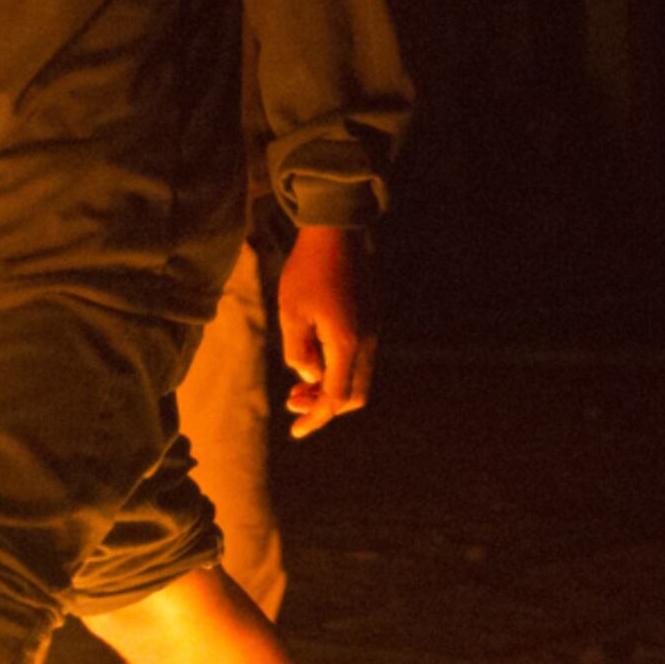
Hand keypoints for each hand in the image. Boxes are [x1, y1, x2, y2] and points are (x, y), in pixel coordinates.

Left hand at [276, 224, 377, 435]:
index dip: (316, 418)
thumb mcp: (291, 313)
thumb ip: (298, 353)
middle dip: (324, 407)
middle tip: (291, 404)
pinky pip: (359, 360)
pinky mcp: (370, 320)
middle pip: (354, 395)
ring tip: (298, 387)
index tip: (295, 431)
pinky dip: (339, 372)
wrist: (337, 232)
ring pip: (358, 378)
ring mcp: (372, 330)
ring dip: (331, 389)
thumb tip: (308, 380)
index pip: (336, 398)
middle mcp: (367, 342)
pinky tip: (314, 362)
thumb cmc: (308, 271)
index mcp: (347, 344)